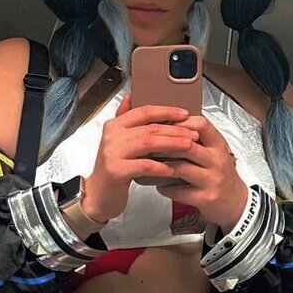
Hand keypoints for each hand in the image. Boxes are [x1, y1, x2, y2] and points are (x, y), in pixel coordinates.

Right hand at [83, 94, 200, 222]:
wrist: (98, 195)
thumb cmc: (113, 169)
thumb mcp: (117, 141)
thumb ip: (124, 119)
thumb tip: (131, 96)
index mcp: (114, 125)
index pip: (143, 111)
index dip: (166, 111)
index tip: (184, 114)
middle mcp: (112, 136)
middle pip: (149, 127)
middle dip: (175, 129)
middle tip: (193, 133)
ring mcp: (113, 153)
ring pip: (148, 143)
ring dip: (172, 144)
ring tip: (189, 146)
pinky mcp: (116, 171)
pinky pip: (144, 165)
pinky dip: (161, 166)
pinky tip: (173, 169)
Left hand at [156, 114, 248, 230]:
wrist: (236, 203)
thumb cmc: (220, 175)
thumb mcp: (215, 153)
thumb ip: (197, 141)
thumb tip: (168, 127)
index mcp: (218, 145)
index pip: (201, 125)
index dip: (181, 123)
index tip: (164, 125)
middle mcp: (217, 161)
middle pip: (188, 145)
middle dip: (165, 144)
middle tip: (148, 144)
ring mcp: (212, 180)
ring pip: (181, 168)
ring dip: (161, 166)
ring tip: (150, 164)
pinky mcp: (205, 198)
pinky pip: (178, 191)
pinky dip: (165, 188)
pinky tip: (159, 185)